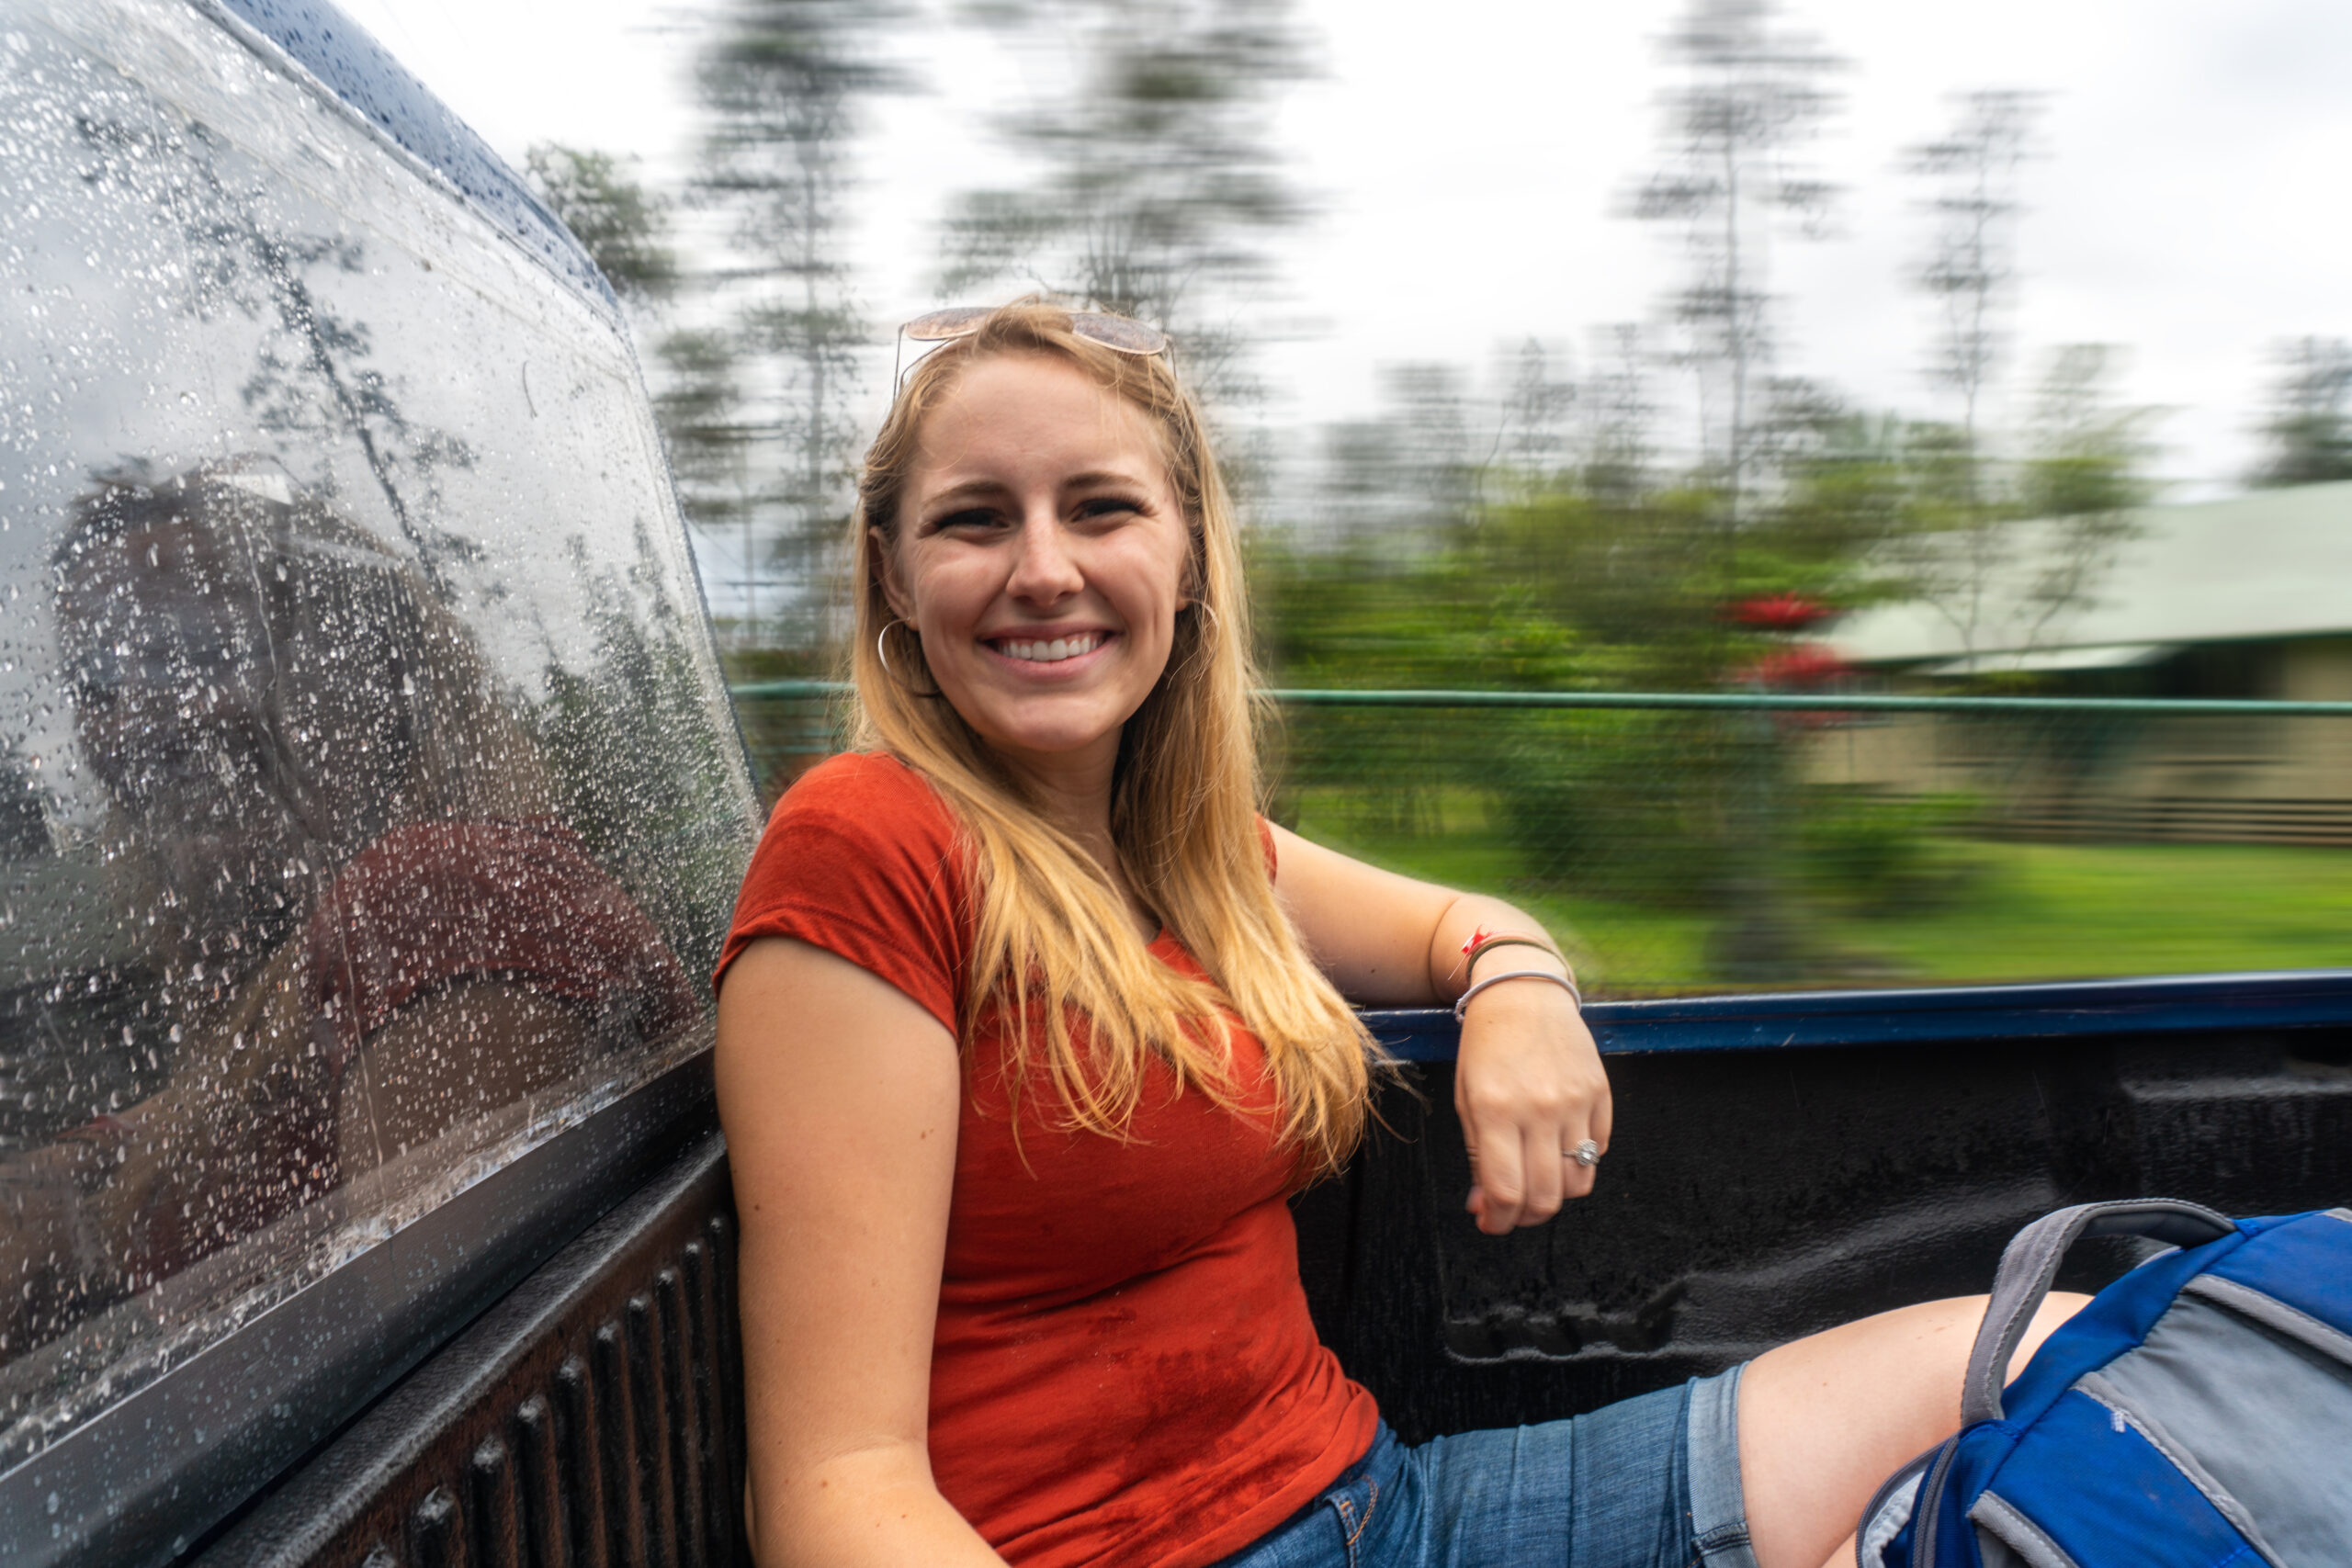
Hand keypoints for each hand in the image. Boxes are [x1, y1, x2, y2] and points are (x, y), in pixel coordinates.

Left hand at [1454, 977, 1610, 1234]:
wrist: (1524, 995)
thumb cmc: (1486, 1049)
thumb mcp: (1467, 1099)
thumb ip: (1479, 1156)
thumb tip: (1488, 1208)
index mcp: (1495, 1110)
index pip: (1506, 1190)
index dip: (1498, 1220)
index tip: (1491, 1223)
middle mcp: (1539, 1108)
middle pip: (1546, 1197)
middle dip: (1526, 1217)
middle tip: (1512, 1211)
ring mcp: (1575, 1101)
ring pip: (1578, 1183)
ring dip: (1556, 1195)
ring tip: (1536, 1180)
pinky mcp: (1601, 1094)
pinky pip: (1599, 1151)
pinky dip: (1580, 1161)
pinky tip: (1558, 1146)